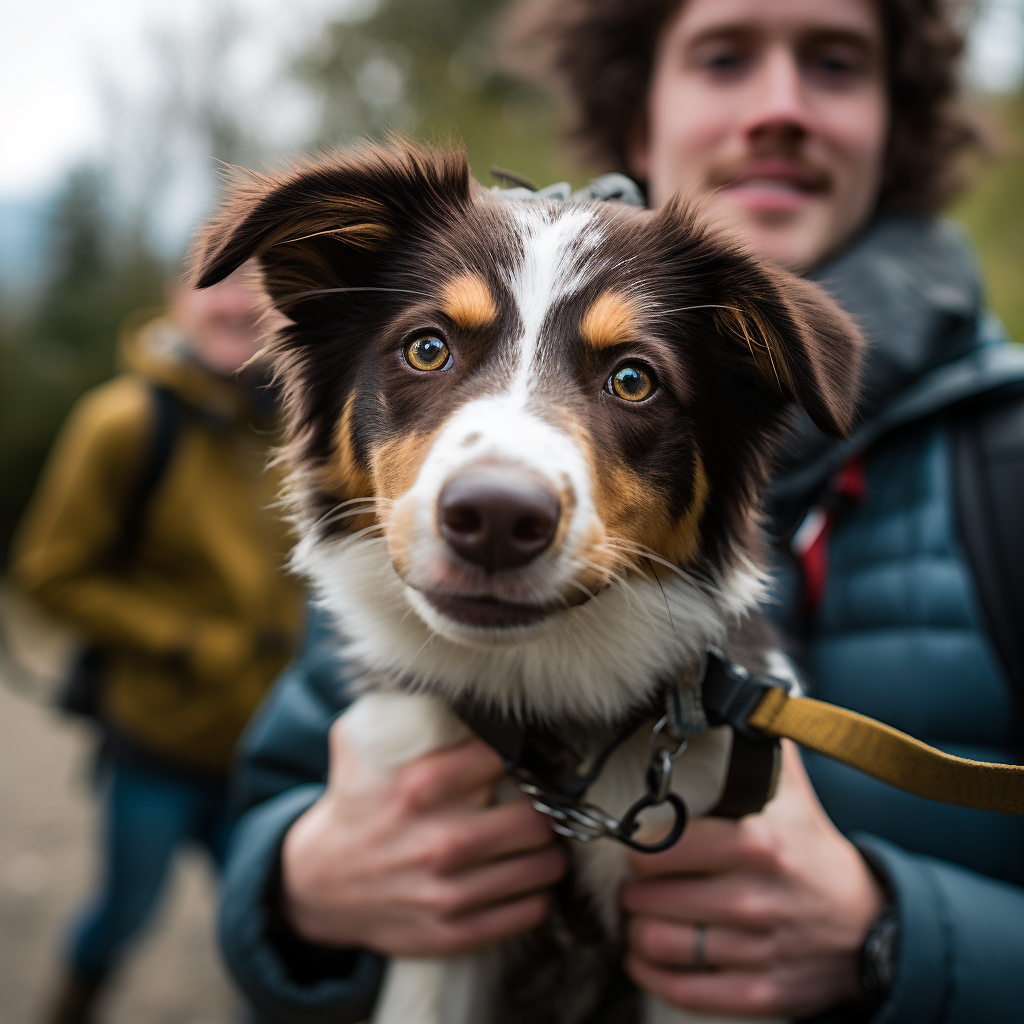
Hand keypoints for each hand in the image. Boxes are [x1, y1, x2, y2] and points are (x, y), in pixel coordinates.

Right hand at [281, 718, 566, 955]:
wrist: (318, 884)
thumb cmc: (354, 805)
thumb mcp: (359, 746)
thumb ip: (401, 713)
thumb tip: (449, 684)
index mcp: (420, 787)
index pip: (504, 758)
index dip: (517, 754)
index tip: (518, 758)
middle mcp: (439, 841)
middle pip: (537, 819)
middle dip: (541, 808)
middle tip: (534, 804)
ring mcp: (448, 892)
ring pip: (543, 867)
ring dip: (545, 851)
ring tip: (533, 840)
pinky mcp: (454, 932)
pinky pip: (529, 910)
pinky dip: (533, 892)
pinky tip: (518, 877)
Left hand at [621, 740, 882, 1018]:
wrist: (871, 927)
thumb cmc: (816, 853)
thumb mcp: (794, 795)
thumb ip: (764, 746)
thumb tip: (743, 695)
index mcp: (758, 845)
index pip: (669, 848)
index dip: (640, 851)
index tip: (633, 849)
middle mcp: (757, 898)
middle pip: (659, 900)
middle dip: (632, 895)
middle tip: (629, 888)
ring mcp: (761, 949)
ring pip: (668, 945)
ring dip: (637, 934)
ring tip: (634, 921)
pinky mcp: (764, 991)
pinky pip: (692, 991)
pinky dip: (654, 976)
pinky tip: (641, 960)